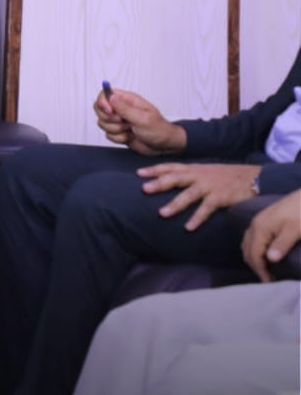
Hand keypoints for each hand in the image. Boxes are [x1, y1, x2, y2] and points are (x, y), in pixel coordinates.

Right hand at [93, 89, 186, 154]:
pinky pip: (108, 135)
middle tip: (123, 122)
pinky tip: (130, 137)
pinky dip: (118, 138)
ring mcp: (119, 121)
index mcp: (128, 100)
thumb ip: (124, 108)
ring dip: (116, 130)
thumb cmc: (159, 129)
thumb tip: (110, 96)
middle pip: (100, 109)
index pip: (105, 94)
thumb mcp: (142, 118)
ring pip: (102, 123)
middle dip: (109, 119)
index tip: (109, 111)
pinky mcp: (118, 132)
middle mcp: (121, 109)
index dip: (103, 102)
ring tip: (130, 130)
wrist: (164, 146)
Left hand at [139, 162, 259, 229]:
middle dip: (159, 183)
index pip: (170, 167)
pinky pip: (207, 208)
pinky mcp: (221, 197)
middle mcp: (199, 176)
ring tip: (162, 213)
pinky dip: (197, 218)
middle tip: (144, 189)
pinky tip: (188, 227)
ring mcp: (210, 186)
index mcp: (194, 169)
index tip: (139, 173)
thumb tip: (169, 181)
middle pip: (176, 178)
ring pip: (189, 194)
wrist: (254, 177)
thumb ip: (189, 175)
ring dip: (175, 204)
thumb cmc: (226, 176)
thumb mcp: (205, 171)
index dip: (154, 169)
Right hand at [242, 190, 300, 281]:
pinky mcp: (263, 220)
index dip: (260, 270)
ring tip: (267, 269)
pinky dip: (255, 249)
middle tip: (268, 278)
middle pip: (247, 250)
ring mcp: (258, 221)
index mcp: (260, 228)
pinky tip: (266, 254)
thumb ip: (282, 244)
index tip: (270, 282)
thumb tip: (270, 260)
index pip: (254, 254)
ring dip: (254, 258)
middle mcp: (254, 225)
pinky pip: (252, 238)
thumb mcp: (295, 230)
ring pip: (248, 244)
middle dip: (255, 266)